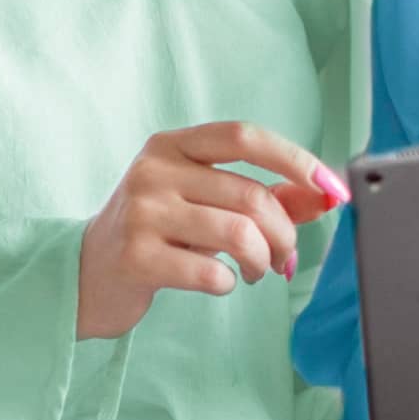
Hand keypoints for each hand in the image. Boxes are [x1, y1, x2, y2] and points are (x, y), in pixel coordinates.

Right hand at [77, 121, 349, 338]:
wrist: (86, 274)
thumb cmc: (158, 232)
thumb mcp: (205, 202)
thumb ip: (266, 196)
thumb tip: (328, 196)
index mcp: (173, 145)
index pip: (245, 137)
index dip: (294, 159)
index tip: (332, 187)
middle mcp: (154, 170)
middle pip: (250, 195)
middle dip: (284, 232)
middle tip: (284, 256)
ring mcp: (142, 212)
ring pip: (237, 233)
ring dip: (261, 260)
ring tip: (255, 271)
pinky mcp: (135, 256)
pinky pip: (209, 271)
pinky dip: (229, 282)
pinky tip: (221, 282)